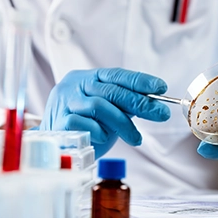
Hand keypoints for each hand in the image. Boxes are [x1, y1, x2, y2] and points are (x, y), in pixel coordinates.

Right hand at [37, 68, 169, 157]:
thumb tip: (156, 104)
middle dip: (140, 102)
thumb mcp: (109, 110)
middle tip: (161, 114)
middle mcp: (75, 86)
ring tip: (136, 138)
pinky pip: (86, 125)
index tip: (161, 87)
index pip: (117, 74)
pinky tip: (105, 138)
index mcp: (88, 77)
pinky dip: (100, 132)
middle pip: (112, 90)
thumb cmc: (87, 125)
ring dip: (123, 124)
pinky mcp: (60, 123)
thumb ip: (126, 104)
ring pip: (100, 107)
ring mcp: (65, 103)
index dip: (140, 80)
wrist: (57, 143)